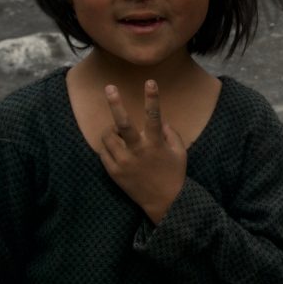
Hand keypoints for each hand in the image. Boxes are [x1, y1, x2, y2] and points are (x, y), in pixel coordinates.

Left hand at [99, 80, 186, 223]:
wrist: (164, 202)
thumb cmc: (174, 173)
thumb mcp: (179, 152)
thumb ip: (171, 133)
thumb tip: (162, 120)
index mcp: (156, 144)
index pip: (154, 116)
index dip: (152, 98)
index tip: (150, 82)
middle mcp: (137, 151)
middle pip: (122, 124)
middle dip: (116, 104)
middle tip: (109, 88)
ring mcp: (123, 162)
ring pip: (108, 137)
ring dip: (112, 131)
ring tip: (120, 135)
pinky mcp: (113, 171)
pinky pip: (103, 152)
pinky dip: (108, 147)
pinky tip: (117, 149)